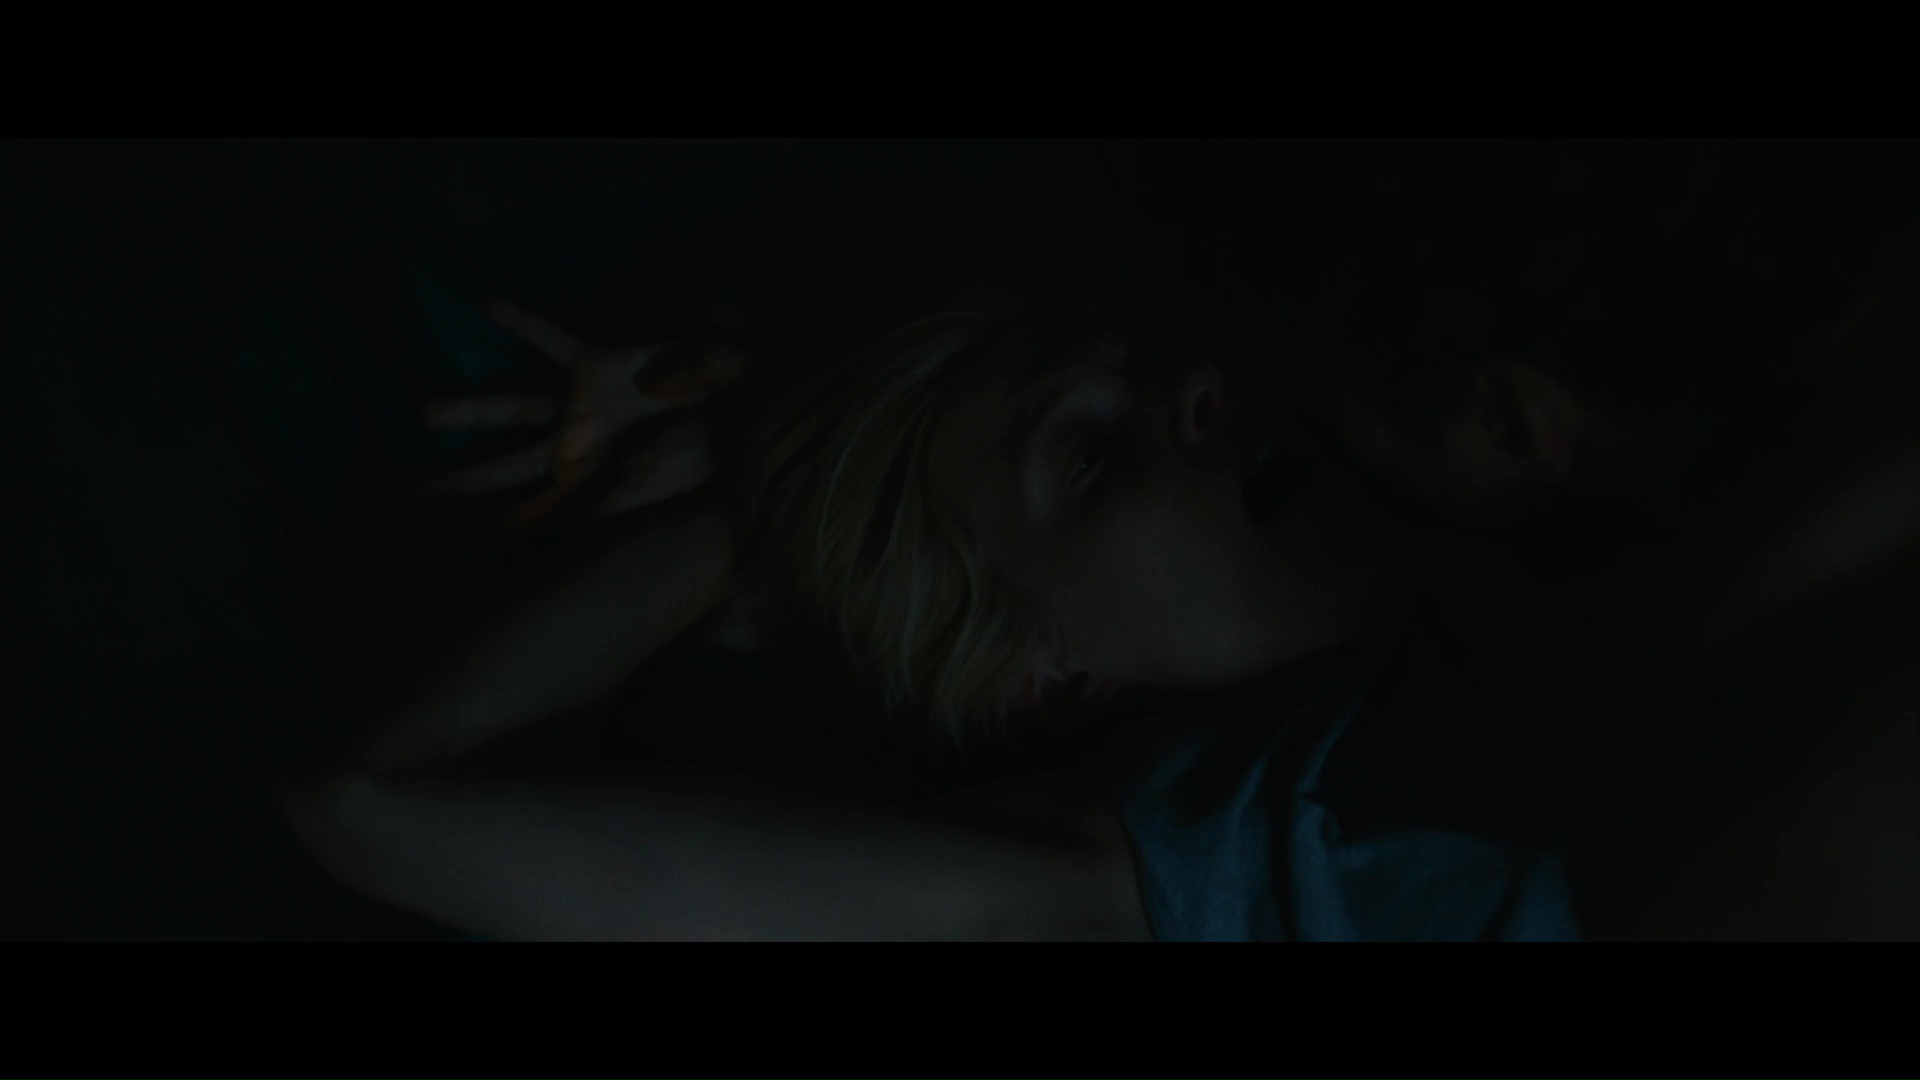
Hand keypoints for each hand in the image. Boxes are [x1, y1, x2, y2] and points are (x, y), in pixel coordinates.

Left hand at [417, 301, 758, 542]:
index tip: (431, 559)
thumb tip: (556, 542)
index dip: (480, 540)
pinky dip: (521, 322)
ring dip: (471, 410)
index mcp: (585, 490)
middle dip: (452, 488)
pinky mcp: (597, 365)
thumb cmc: (710, 464)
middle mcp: (574, 451)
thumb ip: (605, 517)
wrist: (747, 415)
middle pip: (501, 472)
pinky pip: (551, 339)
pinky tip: (483, 303)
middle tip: (398, 503)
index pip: (523, 521)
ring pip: (513, 409)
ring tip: (423, 414)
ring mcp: (581, 407)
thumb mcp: (654, 498)